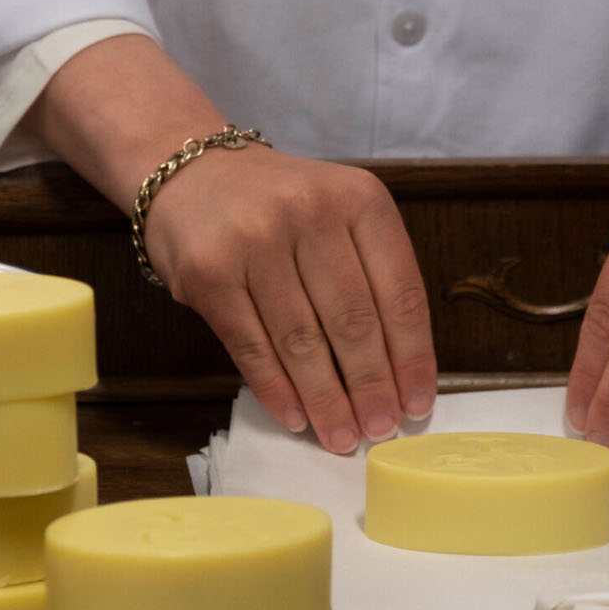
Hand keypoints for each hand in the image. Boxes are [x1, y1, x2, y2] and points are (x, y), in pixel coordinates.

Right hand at [142, 144, 435, 452]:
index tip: (418, 404)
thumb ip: (369, 274)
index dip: (412, 357)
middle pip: (353, 321)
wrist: (190, 173)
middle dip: (371, 387)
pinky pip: (251, 345)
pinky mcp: (209, 273)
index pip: (400, 292)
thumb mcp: (339, 214)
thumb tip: (395, 373)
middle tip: (380, 429)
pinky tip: (295, 416)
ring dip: (326, 399)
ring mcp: (254, 241)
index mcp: (358, 198)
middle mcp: (309, 212)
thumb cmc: (278, 205)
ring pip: (302, 340)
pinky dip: (276, 388)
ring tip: (340, 435)